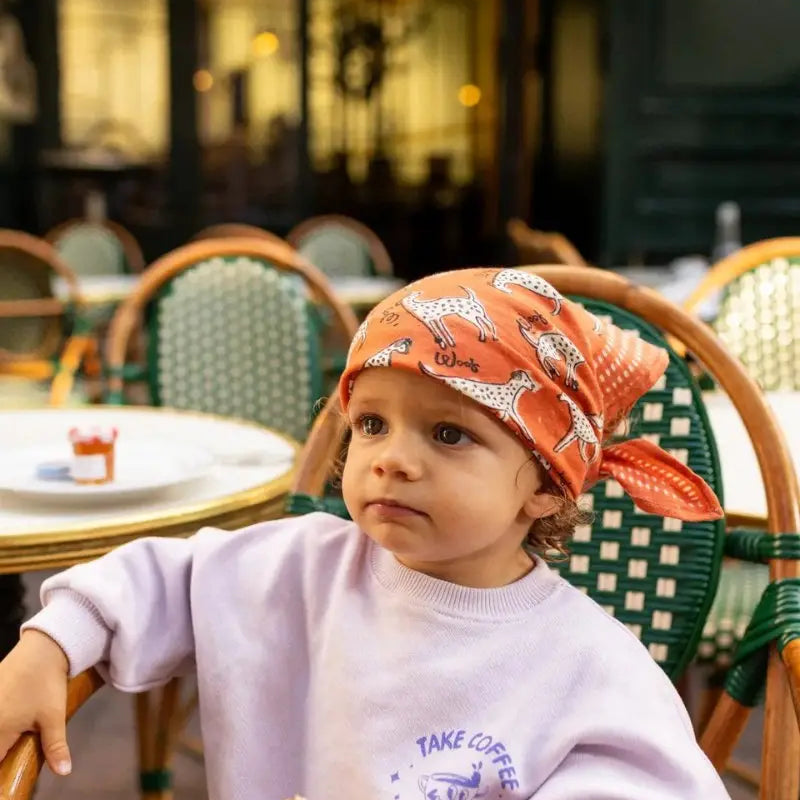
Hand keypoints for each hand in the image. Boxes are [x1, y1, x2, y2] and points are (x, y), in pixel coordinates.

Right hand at [0, 630, 71, 775]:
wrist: (42, 648)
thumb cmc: (46, 684)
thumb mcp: (53, 717)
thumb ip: (55, 747)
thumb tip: (64, 772)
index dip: (3, 768)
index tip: (12, 769)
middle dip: (4, 752)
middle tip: (16, 750)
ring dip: (3, 738)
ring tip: (18, 734)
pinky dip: (2, 724)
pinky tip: (12, 718)